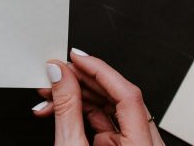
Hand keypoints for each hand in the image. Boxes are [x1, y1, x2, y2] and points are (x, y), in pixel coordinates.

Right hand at [33, 48, 164, 145]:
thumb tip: (60, 76)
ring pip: (111, 109)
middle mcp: (143, 145)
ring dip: (78, 98)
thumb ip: (67, 110)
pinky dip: (82, 113)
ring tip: (50, 93)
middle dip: (83, 82)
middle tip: (58, 72)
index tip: (77, 57)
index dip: (100, 70)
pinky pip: (106, 122)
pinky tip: (59, 108)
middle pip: (119, 98)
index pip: (127, 94)